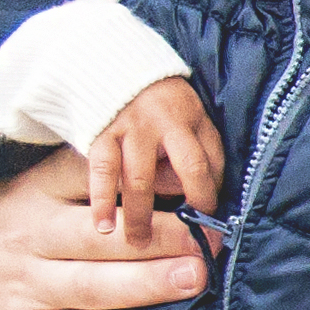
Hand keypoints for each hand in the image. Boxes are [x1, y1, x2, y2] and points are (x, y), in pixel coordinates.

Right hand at [0, 148, 212, 309]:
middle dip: (158, 234)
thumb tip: (173, 167)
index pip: (88, 176)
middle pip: (99, 235)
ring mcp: (31, 286)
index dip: (138, 175)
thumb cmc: (20, 229)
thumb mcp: (39, 192)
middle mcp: (33, 237)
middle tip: (207, 236)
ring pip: (92, 285)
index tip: (186, 175)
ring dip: (146, 282)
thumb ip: (94, 180)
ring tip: (194, 278)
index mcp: (39, 193)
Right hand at [86, 76, 223, 237]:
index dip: (209, 196)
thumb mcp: (190, 119)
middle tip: (183, 244)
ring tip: (137, 242)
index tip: (207, 224)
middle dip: (188, 209)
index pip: (209, 163)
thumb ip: (199, 154)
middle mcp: (165, 122)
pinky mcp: (100, 133)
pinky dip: (101, 200)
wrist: (111, 65)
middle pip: (185, 171)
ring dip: (139, 214)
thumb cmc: (159, 105)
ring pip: (139, 179)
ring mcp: (131, 127)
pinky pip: (101, 171)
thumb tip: (205, 203)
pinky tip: (103, 226)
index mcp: (192, 119)